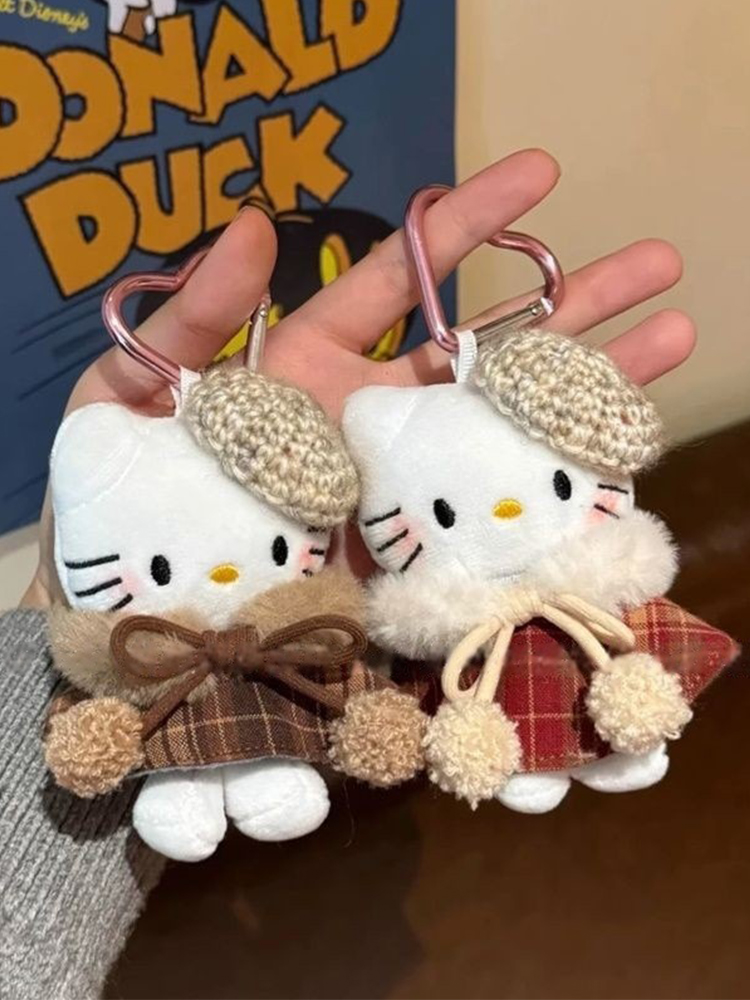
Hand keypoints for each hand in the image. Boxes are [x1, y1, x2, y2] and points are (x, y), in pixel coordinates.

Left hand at [22, 149, 693, 607]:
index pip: (399, 281)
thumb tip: (260, 224)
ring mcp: (402, 484)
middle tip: (657, 263)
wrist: (136, 621)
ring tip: (674, 340)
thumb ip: (195, 316)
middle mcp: (373, 419)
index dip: (468, 227)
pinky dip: (554, 482)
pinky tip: (623, 449)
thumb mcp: (131, 395)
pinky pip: (493, 507)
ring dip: (591, 385)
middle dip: (572, 304)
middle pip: (485, 350)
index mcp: (312, 367)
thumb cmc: (119, 502)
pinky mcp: (413, 550)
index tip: (540, 177)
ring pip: (507, 424)